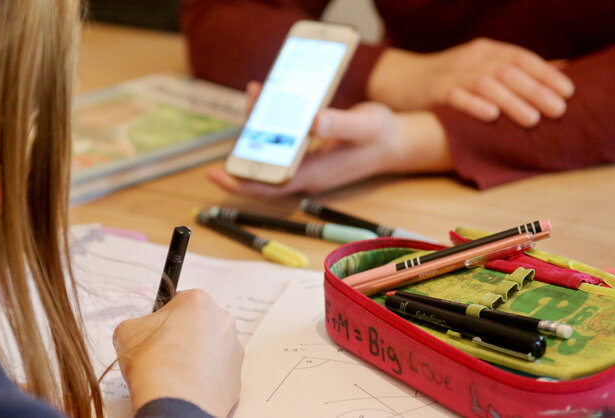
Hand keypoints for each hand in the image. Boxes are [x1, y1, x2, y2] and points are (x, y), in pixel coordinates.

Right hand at [113, 290, 242, 416]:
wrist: (176, 404)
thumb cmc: (153, 364)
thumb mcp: (127, 332)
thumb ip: (137, 324)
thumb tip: (140, 331)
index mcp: (198, 301)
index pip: (178, 303)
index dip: (163, 320)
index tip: (155, 334)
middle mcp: (222, 320)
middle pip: (198, 324)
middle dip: (182, 337)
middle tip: (163, 355)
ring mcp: (233, 350)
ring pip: (210, 349)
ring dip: (195, 358)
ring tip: (175, 374)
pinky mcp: (237, 378)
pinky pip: (217, 374)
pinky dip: (204, 379)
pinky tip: (187, 387)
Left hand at [209, 89, 451, 197]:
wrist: (398, 143)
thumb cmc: (382, 136)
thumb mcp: (365, 125)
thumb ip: (339, 124)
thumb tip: (311, 121)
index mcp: (314, 174)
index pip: (269, 185)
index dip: (241, 182)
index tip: (217, 173)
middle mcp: (306, 174)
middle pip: (264, 168)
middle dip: (244, 146)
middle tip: (244, 107)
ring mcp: (308, 166)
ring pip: (272, 153)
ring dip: (259, 129)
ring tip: (256, 95)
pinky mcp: (311, 155)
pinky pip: (282, 144)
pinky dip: (272, 125)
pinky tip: (271, 101)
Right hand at [368, 38, 574, 127]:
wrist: (400, 79)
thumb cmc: (449, 78)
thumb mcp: (482, 67)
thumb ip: (517, 70)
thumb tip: (562, 72)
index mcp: (487, 51)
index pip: (522, 59)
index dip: (547, 74)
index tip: (569, 92)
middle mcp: (472, 59)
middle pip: (509, 72)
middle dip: (536, 91)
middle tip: (559, 111)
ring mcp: (452, 74)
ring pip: (486, 84)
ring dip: (512, 102)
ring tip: (532, 120)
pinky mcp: (434, 91)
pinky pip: (456, 97)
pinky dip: (474, 105)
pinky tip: (490, 116)